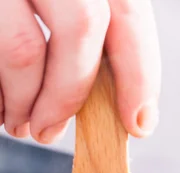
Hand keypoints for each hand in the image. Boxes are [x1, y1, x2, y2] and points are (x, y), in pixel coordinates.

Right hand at [0, 0, 160, 142]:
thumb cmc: (18, 4)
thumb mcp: (60, 1)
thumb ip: (87, 33)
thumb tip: (123, 101)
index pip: (127, 12)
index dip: (140, 73)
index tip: (139, 122)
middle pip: (84, 26)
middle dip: (70, 93)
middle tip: (50, 131)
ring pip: (26, 48)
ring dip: (25, 101)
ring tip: (17, 123)